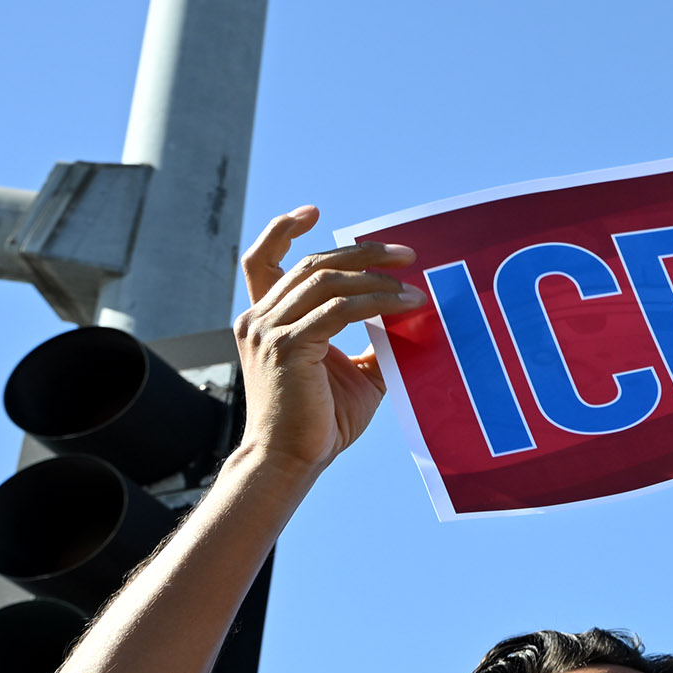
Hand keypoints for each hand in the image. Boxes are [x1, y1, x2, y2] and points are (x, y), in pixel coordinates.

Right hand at [233, 207, 426, 479]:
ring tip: (413, 289)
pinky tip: (406, 307)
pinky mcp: (288, 346)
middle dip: (361, 253)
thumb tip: (411, 319)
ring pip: (325, 281)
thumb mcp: (353, 373)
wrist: (290, 460)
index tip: (315, 212)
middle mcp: (259, 318)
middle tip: (406, 255)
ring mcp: (269, 330)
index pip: (262, 261)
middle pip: (310, 263)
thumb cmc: (319, 421)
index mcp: (265, 319)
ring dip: (375, 278)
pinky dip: (375, 303)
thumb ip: (372, 341)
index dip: (283, 230)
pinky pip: (338, 310)